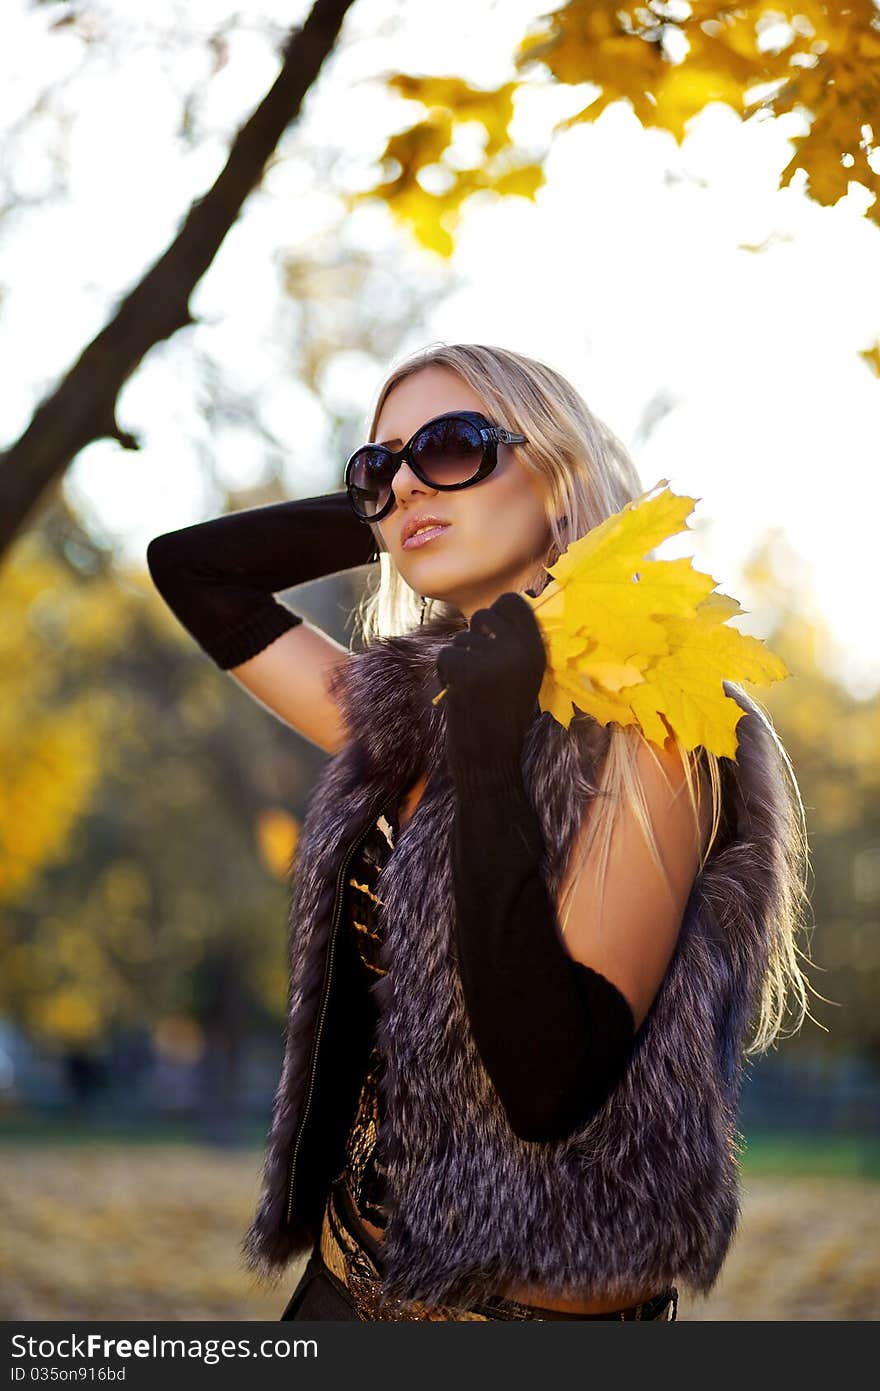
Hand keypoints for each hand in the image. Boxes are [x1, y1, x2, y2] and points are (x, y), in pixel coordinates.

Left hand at [436, 591, 546, 771]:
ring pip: (461, 637)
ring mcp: (493, 660)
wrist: (491, 757)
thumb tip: (502, 604)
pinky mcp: (467, 671)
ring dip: (460, 659)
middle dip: (474, 637)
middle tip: (481, 669)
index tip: (493, 635)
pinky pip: (446, 653)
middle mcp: (519, 650)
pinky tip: (459, 692)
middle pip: (483, 614)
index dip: (497, 613)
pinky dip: (445, 673)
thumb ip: (515, 641)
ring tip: (474, 687)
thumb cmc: (503, 715)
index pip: (512, 601)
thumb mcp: (523, 674)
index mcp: (536, 649)